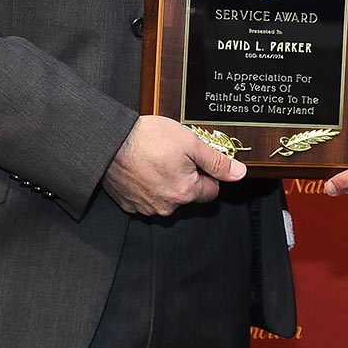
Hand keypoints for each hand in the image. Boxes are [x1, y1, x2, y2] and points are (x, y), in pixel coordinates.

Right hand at [102, 115, 246, 215]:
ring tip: (156, 159)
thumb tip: (239, 173)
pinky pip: (146, 198)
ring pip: (167, 197)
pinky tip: (143, 167)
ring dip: (166, 181)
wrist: (109, 141)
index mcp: (185, 192)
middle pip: (189, 195)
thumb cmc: (148, 139)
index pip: (211, 191)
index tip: (197, 159)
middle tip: (174, 155)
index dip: (208, 173)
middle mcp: (166, 207)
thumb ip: (216, 161)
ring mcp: (146, 208)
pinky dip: (147, 185)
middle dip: (186, 176)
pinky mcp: (129, 204)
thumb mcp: (190, 142)